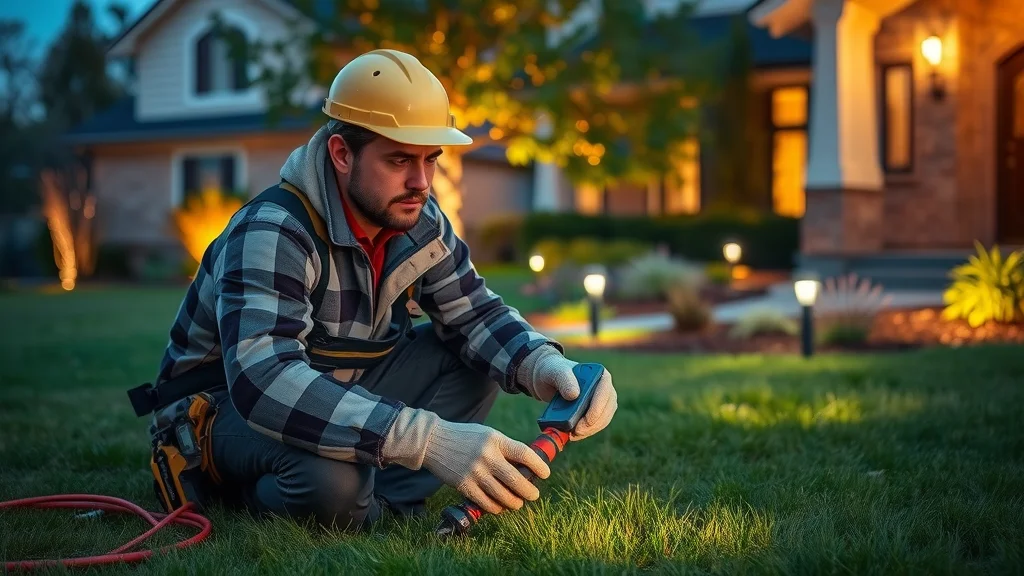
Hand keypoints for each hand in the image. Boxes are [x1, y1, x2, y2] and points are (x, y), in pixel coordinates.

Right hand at [421, 419, 550, 514]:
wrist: (434, 441)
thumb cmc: (466, 438)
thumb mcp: (488, 435)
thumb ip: (505, 448)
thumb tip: (526, 467)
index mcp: (495, 440)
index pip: (524, 454)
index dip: (538, 465)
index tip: (546, 473)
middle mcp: (487, 456)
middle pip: (516, 480)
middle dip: (529, 491)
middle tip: (533, 495)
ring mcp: (475, 472)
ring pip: (503, 496)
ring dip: (515, 503)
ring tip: (518, 503)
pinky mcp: (464, 485)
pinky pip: (486, 503)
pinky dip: (496, 507)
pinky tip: (500, 506)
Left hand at [528, 352, 617, 440]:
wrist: (547, 381)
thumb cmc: (552, 372)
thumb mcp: (554, 372)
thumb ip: (564, 380)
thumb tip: (574, 395)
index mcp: (599, 374)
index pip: (605, 391)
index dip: (598, 408)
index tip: (584, 421)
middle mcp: (605, 388)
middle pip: (607, 409)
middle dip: (593, 423)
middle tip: (576, 432)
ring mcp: (603, 401)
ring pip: (603, 420)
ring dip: (589, 430)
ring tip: (572, 434)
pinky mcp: (597, 413)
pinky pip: (596, 425)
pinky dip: (586, 432)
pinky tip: (573, 434)